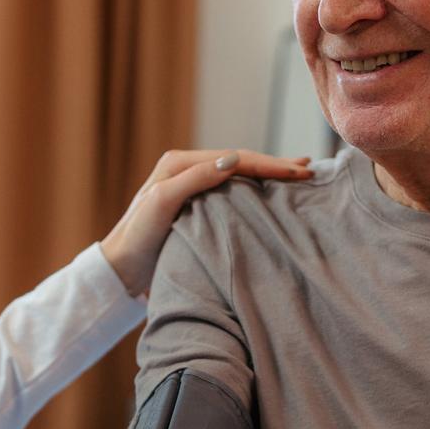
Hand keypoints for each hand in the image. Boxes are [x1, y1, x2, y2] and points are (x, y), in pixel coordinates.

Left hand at [99, 150, 312, 296]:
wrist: (120, 269)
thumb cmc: (138, 238)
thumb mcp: (163, 203)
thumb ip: (195, 179)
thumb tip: (232, 160)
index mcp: (180, 163)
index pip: (235, 158)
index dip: (268, 164)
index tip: (298, 171)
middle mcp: (187, 168)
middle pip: (240, 162)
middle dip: (275, 165)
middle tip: (309, 169)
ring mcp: (192, 187)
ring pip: (239, 175)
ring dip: (269, 174)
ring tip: (299, 172)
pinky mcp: (195, 206)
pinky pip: (232, 191)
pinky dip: (255, 189)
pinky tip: (272, 192)